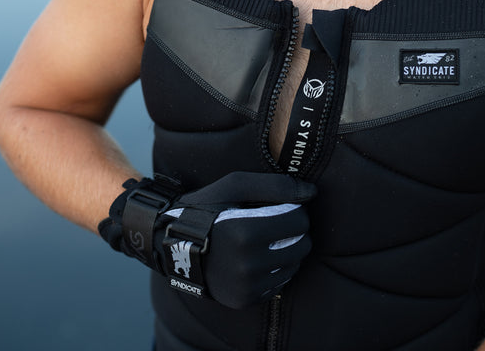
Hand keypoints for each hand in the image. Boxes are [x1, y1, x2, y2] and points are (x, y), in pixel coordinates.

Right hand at [99, 172, 315, 308]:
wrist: (173, 245)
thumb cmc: (207, 208)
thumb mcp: (235, 185)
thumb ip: (276, 185)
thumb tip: (312, 192)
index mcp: (245, 233)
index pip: (300, 220)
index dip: (295, 209)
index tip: (280, 206)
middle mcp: (248, 264)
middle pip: (302, 245)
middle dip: (295, 230)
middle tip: (275, 222)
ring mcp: (247, 286)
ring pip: (294, 265)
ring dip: (287, 250)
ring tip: (265, 240)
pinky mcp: (246, 299)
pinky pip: (280, 283)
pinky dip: (276, 269)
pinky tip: (257, 258)